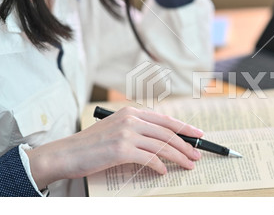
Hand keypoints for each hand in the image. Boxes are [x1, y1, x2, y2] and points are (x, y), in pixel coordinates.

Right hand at [25, 107, 202, 189]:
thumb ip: (138, 130)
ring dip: (178, 157)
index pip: (165, 119)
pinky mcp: (121, 149)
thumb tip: (162, 141)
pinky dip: (159, 166)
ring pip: (162, 146)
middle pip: (167, 133)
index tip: (198, 135)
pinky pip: (149, 158)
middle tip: (197, 155)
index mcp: (131, 112)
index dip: (184, 128)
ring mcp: (126, 134)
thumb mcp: (116, 129)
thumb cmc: (91, 145)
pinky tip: (164, 171)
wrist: (65, 154)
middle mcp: (131, 120)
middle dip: (186, 145)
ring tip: (188, 165)